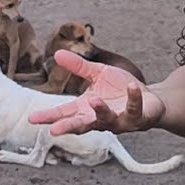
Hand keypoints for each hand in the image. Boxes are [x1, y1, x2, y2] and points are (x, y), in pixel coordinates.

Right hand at [27, 50, 165, 135]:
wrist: (150, 99)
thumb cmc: (120, 89)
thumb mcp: (98, 74)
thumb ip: (79, 67)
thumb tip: (57, 54)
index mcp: (87, 109)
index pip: (64, 113)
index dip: (49, 116)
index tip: (33, 119)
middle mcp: (100, 119)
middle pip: (81, 125)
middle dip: (68, 127)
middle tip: (54, 131)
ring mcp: (119, 121)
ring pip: (107, 120)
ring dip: (100, 112)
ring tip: (94, 101)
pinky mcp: (138, 118)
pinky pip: (134, 108)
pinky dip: (133, 98)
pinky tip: (131, 87)